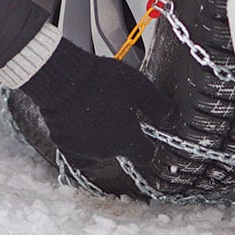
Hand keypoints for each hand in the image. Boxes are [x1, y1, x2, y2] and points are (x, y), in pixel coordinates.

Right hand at [17, 38, 176, 166]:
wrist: (62, 78)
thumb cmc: (100, 81)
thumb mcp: (139, 87)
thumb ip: (158, 106)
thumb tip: (171, 120)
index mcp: (126, 140)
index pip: (145, 155)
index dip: (148, 145)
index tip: (146, 134)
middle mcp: (104, 152)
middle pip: (120, 152)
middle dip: (121, 137)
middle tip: (117, 114)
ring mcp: (81, 150)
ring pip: (97, 153)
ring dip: (100, 141)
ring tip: (98, 117)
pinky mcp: (62, 143)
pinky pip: (76, 151)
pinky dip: (80, 142)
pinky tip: (80, 124)